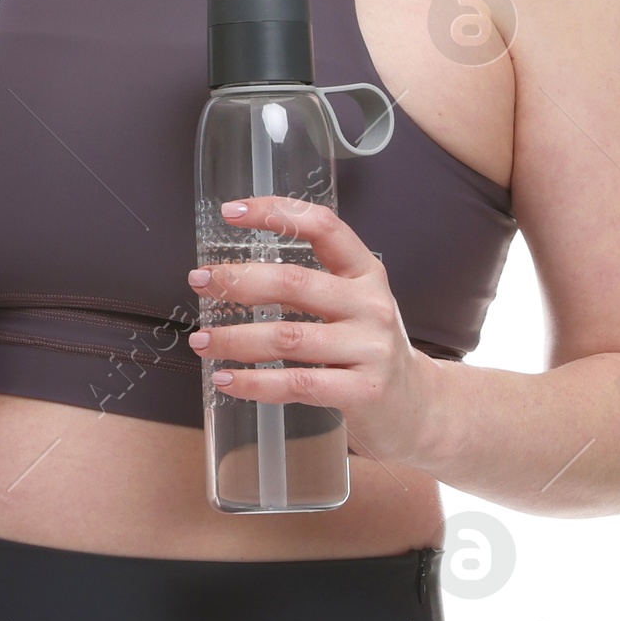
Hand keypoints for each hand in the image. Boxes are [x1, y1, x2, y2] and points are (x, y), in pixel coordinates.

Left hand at [186, 195, 436, 467]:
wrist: (419, 408)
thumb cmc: (370, 352)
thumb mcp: (355, 306)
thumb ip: (311, 286)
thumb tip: (232, 276)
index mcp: (366, 274)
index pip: (323, 227)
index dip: (276, 213)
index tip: (231, 211)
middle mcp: (371, 305)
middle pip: (294, 282)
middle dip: (238, 280)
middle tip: (200, 282)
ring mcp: (370, 348)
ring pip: (287, 337)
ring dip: (235, 338)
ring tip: (201, 340)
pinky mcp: (363, 391)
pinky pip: (297, 383)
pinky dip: (254, 383)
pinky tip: (226, 380)